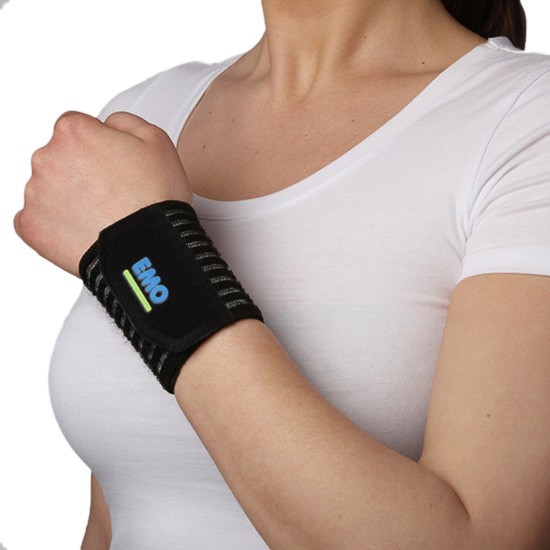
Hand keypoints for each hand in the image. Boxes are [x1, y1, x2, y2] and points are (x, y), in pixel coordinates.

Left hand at [14, 111, 192, 275]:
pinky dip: (58, 225)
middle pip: (60, 158)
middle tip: (113, 194)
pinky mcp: (30, 226)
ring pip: (49, 189)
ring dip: (70, 198)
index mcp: (74, 133)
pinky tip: (86, 229)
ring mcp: (35, 194)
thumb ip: (124, 121)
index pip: (78, 129)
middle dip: (82, 172)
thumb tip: (108, 125)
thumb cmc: (154, 199)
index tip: (115, 168)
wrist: (146, 249)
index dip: (101, 148)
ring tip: (103, 216)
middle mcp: (46, 158)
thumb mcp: (157, 140)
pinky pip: (39, 219)